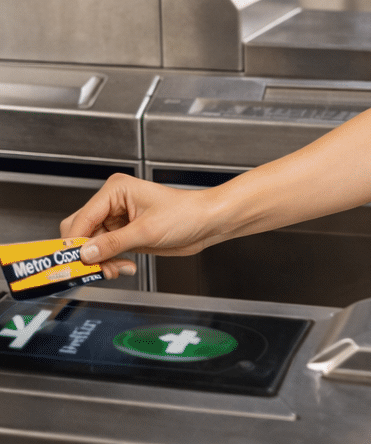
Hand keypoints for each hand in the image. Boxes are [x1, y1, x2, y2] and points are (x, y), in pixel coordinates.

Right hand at [60, 174, 217, 280]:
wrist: (207, 222)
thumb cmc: (186, 213)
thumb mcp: (147, 230)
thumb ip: (113, 243)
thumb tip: (85, 254)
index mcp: (116, 190)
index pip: (81, 219)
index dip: (75, 243)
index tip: (73, 264)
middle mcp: (113, 202)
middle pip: (81, 232)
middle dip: (87, 254)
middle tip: (97, 270)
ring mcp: (118, 219)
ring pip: (91, 246)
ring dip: (101, 262)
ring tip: (117, 269)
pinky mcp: (124, 233)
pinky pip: (104, 252)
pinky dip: (110, 262)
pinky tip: (124, 267)